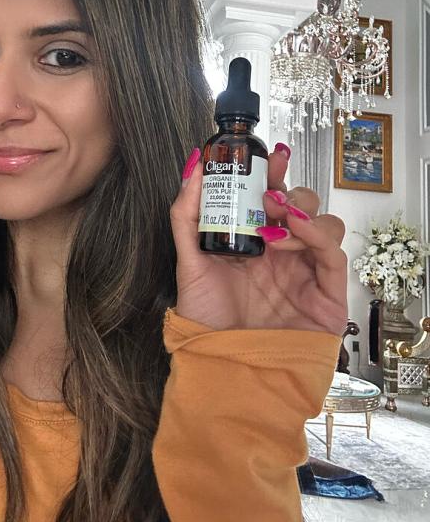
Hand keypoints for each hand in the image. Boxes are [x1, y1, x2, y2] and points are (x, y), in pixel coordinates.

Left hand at [169, 145, 347, 335]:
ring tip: (273, 221)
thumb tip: (193, 166)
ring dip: (300, 212)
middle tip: (266, 190)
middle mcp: (284, 254)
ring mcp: (306, 271)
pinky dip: (317, 233)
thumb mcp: (189, 261)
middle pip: (302, 206)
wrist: (223, 364)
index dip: (273, 175)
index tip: (265, 157)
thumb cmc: (208, 318)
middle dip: (287, 190)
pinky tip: (294, 228)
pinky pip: (333, 254)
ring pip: (324, 223)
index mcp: (255, 243)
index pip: (272, 200)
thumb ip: (187, 214)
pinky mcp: (327, 293)